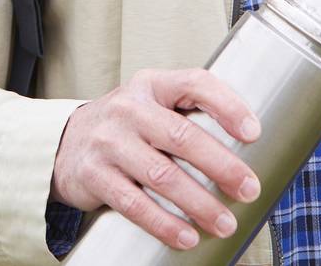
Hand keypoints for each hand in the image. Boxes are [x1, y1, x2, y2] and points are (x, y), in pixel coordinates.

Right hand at [51, 67, 262, 250]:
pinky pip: (134, 204)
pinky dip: (163, 224)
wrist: (67, 143)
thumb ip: (190, 114)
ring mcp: (108, 142)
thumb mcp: (154, 104)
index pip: (194, 83)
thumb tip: (251, 149)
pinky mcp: (94, 175)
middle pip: (182, 136)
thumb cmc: (128, 126)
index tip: (253, 133)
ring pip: (161, 175)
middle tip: (248, 189)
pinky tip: (186, 236)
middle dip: (221, 166)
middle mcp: (128, 109)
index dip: (227, 105)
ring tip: (224, 222)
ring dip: (198, 203)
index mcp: (151, 85)